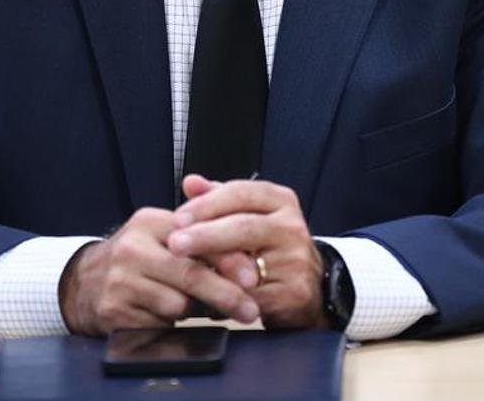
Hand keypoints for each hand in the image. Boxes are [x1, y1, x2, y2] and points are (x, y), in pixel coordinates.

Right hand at [58, 206, 259, 335]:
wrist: (82, 282)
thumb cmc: (136, 259)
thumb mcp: (162, 237)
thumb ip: (201, 238)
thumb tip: (248, 257)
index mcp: (150, 222)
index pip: (198, 240)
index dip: (230, 260)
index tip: (253, 278)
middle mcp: (132, 249)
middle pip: (191, 275)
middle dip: (226, 295)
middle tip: (250, 311)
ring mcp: (120, 281)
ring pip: (178, 305)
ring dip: (193, 312)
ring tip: (187, 306)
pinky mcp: (113, 311)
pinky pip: (158, 325)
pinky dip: (169, 325)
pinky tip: (160, 315)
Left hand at [170, 174, 327, 329]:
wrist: (309, 286)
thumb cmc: (269, 247)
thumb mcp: (249, 216)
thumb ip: (218, 199)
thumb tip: (190, 183)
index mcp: (280, 200)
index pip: (240, 193)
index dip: (206, 204)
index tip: (177, 218)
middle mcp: (292, 227)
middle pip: (244, 227)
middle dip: (204, 235)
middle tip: (174, 244)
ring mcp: (296, 260)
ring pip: (247, 265)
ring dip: (211, 271)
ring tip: (183, 273)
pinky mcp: (294, 292)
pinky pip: (251, 296)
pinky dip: (225, 299)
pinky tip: (204, 300)